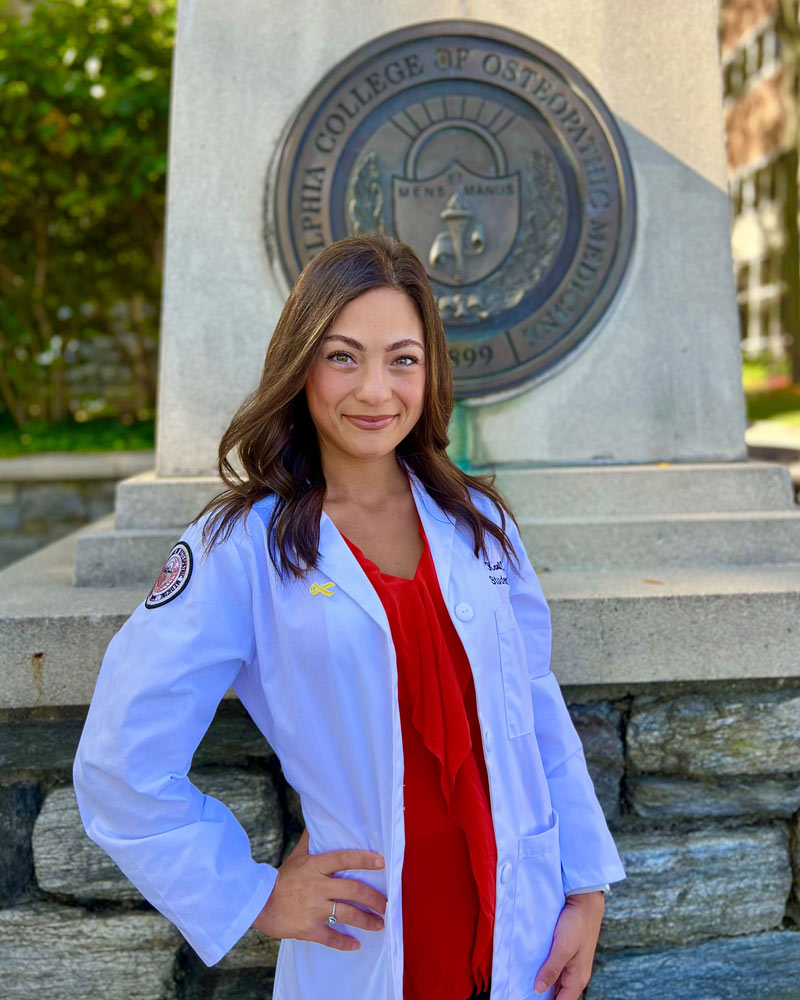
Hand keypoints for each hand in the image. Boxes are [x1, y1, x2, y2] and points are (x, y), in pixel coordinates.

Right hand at [251, 827, 387, 951]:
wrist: (258, 903)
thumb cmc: (281, 879)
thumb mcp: (296, 856)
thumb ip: (310, 841)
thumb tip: (318, 819)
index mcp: (315, 866)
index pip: (344, 859)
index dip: (364, 860)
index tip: (382, 863)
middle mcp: (317, 886)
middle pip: (352, 889)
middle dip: (373, 898)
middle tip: (387, 904)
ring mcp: (312, 909)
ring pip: (346, 914)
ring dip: (366, 920)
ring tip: (380, 924)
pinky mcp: (307, 929)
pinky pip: (330, 937)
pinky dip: (344, 942)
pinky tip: (356, 944)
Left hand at [534, 891, 604, 997]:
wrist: (586, 902)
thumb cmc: (576, 924)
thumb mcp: (563, 947)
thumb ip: (552, 969)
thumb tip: (538, 990)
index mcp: (577, 979)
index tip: (526, 999)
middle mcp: (576, 975)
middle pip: (558, 995)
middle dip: (542, 997)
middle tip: (522, 991)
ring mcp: (573, 965)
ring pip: (557, 983)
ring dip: (543, 984)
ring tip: (524, 984)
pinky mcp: (568, 954)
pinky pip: (556, 969)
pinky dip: (546, 972)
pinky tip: (533, 969)